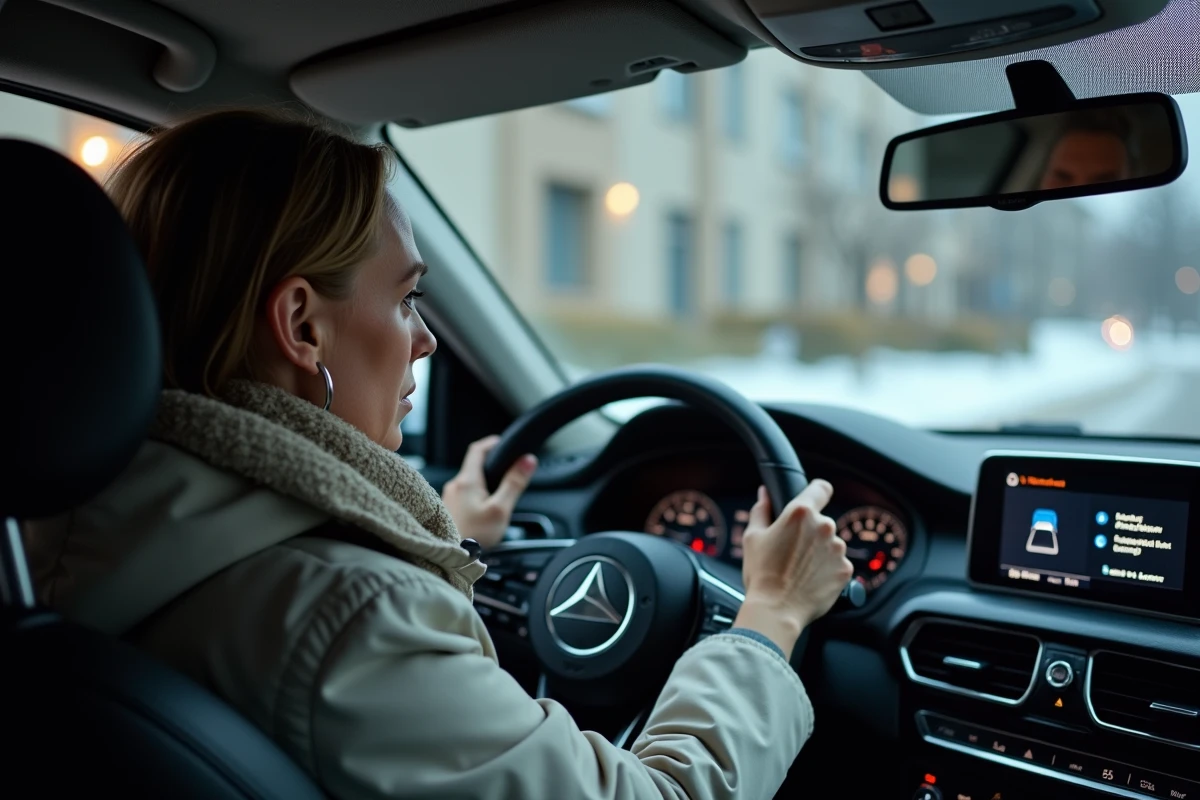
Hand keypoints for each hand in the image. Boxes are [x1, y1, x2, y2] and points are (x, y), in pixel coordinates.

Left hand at [442, 435, 537, 548]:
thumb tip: (528, 460)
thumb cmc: (473, 536)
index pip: (477, 450)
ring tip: (497, 498)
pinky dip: (475, 498)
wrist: (450, 559)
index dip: (491, 443)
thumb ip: (514, 483)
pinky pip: (464, 497)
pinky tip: (483, 513)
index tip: (502, 442)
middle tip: (507, 473)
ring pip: (469, 484)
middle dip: (490, 468)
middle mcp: (453, 486)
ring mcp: (448, 499)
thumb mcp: (500, 509)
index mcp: (466, 481)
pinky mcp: (447, 511)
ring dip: (483, 485)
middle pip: (473, 468)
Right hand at [732, 480, 853, 658]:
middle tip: (792, 550)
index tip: (813, 500)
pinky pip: (837, 563)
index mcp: (801, 513)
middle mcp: (825, 526)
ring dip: (820, 551)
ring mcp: (838, 549)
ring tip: (800, 569)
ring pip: (831, 543)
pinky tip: (810, 580)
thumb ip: (761, 510)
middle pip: (822, 521)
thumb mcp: (752, 537)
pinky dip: (827, 569)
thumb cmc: (762, 574)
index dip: (817, 492)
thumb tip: (764, 494)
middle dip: (810, 532)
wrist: (776, 610)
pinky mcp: (846, 569)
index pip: (821, 488)